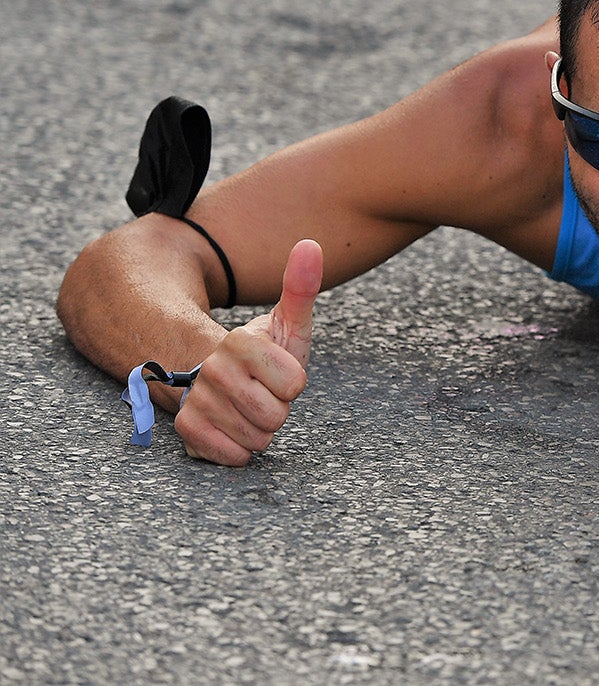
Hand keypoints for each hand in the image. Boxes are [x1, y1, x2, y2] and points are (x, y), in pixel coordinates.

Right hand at [175, 239, 322, 465]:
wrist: (215, 376)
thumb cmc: (264, 352)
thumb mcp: (287, 322)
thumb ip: (301, 286)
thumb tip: (311, 244)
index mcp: (239, 342)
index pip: (294, 383)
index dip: (292, 381)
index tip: (278, 370)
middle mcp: (212, 370)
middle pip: (276, 416)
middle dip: (277, 408)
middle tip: (262, 391)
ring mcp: (196, 401)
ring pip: (257, 438)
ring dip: (258, 429)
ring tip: (246, 407)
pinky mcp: (187, 431)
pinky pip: (232, 455)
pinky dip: (239, 448)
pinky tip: (232, 427)